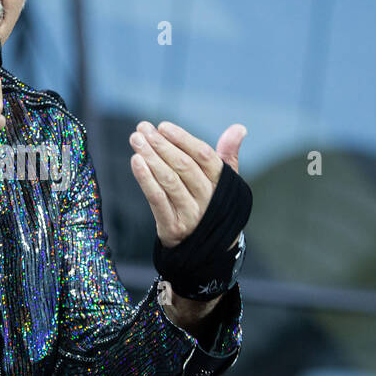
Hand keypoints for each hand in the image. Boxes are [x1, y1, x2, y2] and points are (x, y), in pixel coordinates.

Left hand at [129, 121, 246, 247]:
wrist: (207, 249)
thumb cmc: (212, 205)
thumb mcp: (225, 181)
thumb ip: (227, 154)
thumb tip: (239, 128)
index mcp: (221, 182)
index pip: (203, 155)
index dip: (183, 139)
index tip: (163, 126)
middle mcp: (208, 198)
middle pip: (184, 166)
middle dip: (161, 144)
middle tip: (142, 129)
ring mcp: (191, 214)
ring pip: (169, 181)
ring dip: (150, 157)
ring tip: (136, 141)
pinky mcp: (173, 227)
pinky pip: (158, 200)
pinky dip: (145, 180)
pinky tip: (136, 162)